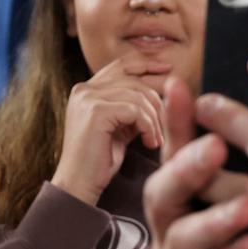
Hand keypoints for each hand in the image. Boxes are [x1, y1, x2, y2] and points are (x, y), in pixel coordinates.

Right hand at [52, 58, 166, 204]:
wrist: (79, 184)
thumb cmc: (101, 160)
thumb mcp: (120, 126)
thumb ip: (132, 107)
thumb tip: (160, 92)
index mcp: (87, 90)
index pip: (122, 65)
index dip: (147, 65)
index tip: (168, 70)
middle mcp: (84, 89)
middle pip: (135, 81)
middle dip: (157, 103)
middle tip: (163, 128)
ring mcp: (88, 98)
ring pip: (139, 96)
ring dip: (154, 120)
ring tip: (155, 140)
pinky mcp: (96, 111)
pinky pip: (136, 110)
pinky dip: (149, 127)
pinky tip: (149, 143)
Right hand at [146, 78, 247, 248]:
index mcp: (205, 207)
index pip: (188, 156)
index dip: (182, 122)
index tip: (184, 86)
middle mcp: (182, 238)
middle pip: (166, 191)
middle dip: (187, 165)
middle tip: (217, 145)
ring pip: (178, 241)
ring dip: (209, 220)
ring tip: (244, 205)